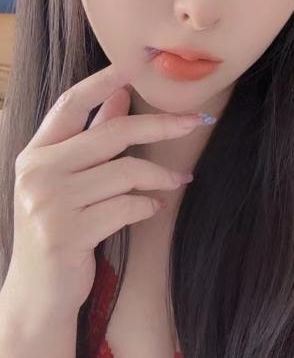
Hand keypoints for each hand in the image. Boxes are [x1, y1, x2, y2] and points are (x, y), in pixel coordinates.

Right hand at [4, 51, 204, 321]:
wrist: (38, 293)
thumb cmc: (60, 228)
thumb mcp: (69, 180)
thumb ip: (91, 137)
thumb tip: (119, 93)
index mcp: (36, 153)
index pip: (70, 104)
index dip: (103, 81)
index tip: (135, 64)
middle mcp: (37, 172)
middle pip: (111, 134)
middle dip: (160, 125)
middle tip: (194, 121)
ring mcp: (48, 204)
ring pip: (125, 172)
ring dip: (161, 176)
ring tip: (178, 182)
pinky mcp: (67, 234)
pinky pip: (126, 207)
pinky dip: (148, 205)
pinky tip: (153, 209)